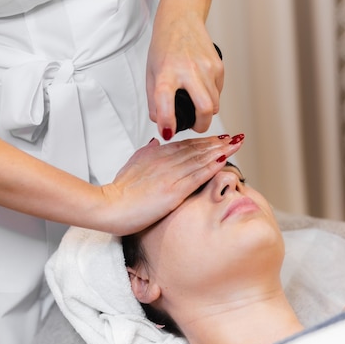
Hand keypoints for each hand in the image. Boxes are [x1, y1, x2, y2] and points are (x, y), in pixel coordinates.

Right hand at [99, 134, 243, 234]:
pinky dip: (212, 167)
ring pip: (200, 159)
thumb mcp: (132, 164)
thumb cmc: (119, 190)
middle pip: (197, 149)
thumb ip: (147, 152)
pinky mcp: (173, 191)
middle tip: (236, 138)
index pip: (186, 145)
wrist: (108, 206)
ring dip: (221, 151)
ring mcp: (170, 175)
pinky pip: (197, 176)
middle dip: (218, 143)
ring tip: (237, 144)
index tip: (221, 138)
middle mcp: (166, 161)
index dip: (206, 141)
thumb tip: (157, 141)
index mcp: (157, 154)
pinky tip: (225, 160)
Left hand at [146, 11, 223, 138]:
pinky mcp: (218, 66)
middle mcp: (188, 69)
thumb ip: (154, 101)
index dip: (167, 120)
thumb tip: (163, 125)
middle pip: (205, 108)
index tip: (167, 132)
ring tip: (196, 104)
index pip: (165, 100)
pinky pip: (219, 92)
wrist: (182, 19)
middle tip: (195, 126)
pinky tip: (201, 87)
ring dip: (206, 111)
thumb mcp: (151, 73)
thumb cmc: (164, 46)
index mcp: (166, 72)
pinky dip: (212, 96)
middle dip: (201, 126)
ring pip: (214, 104)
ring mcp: (207, 67)